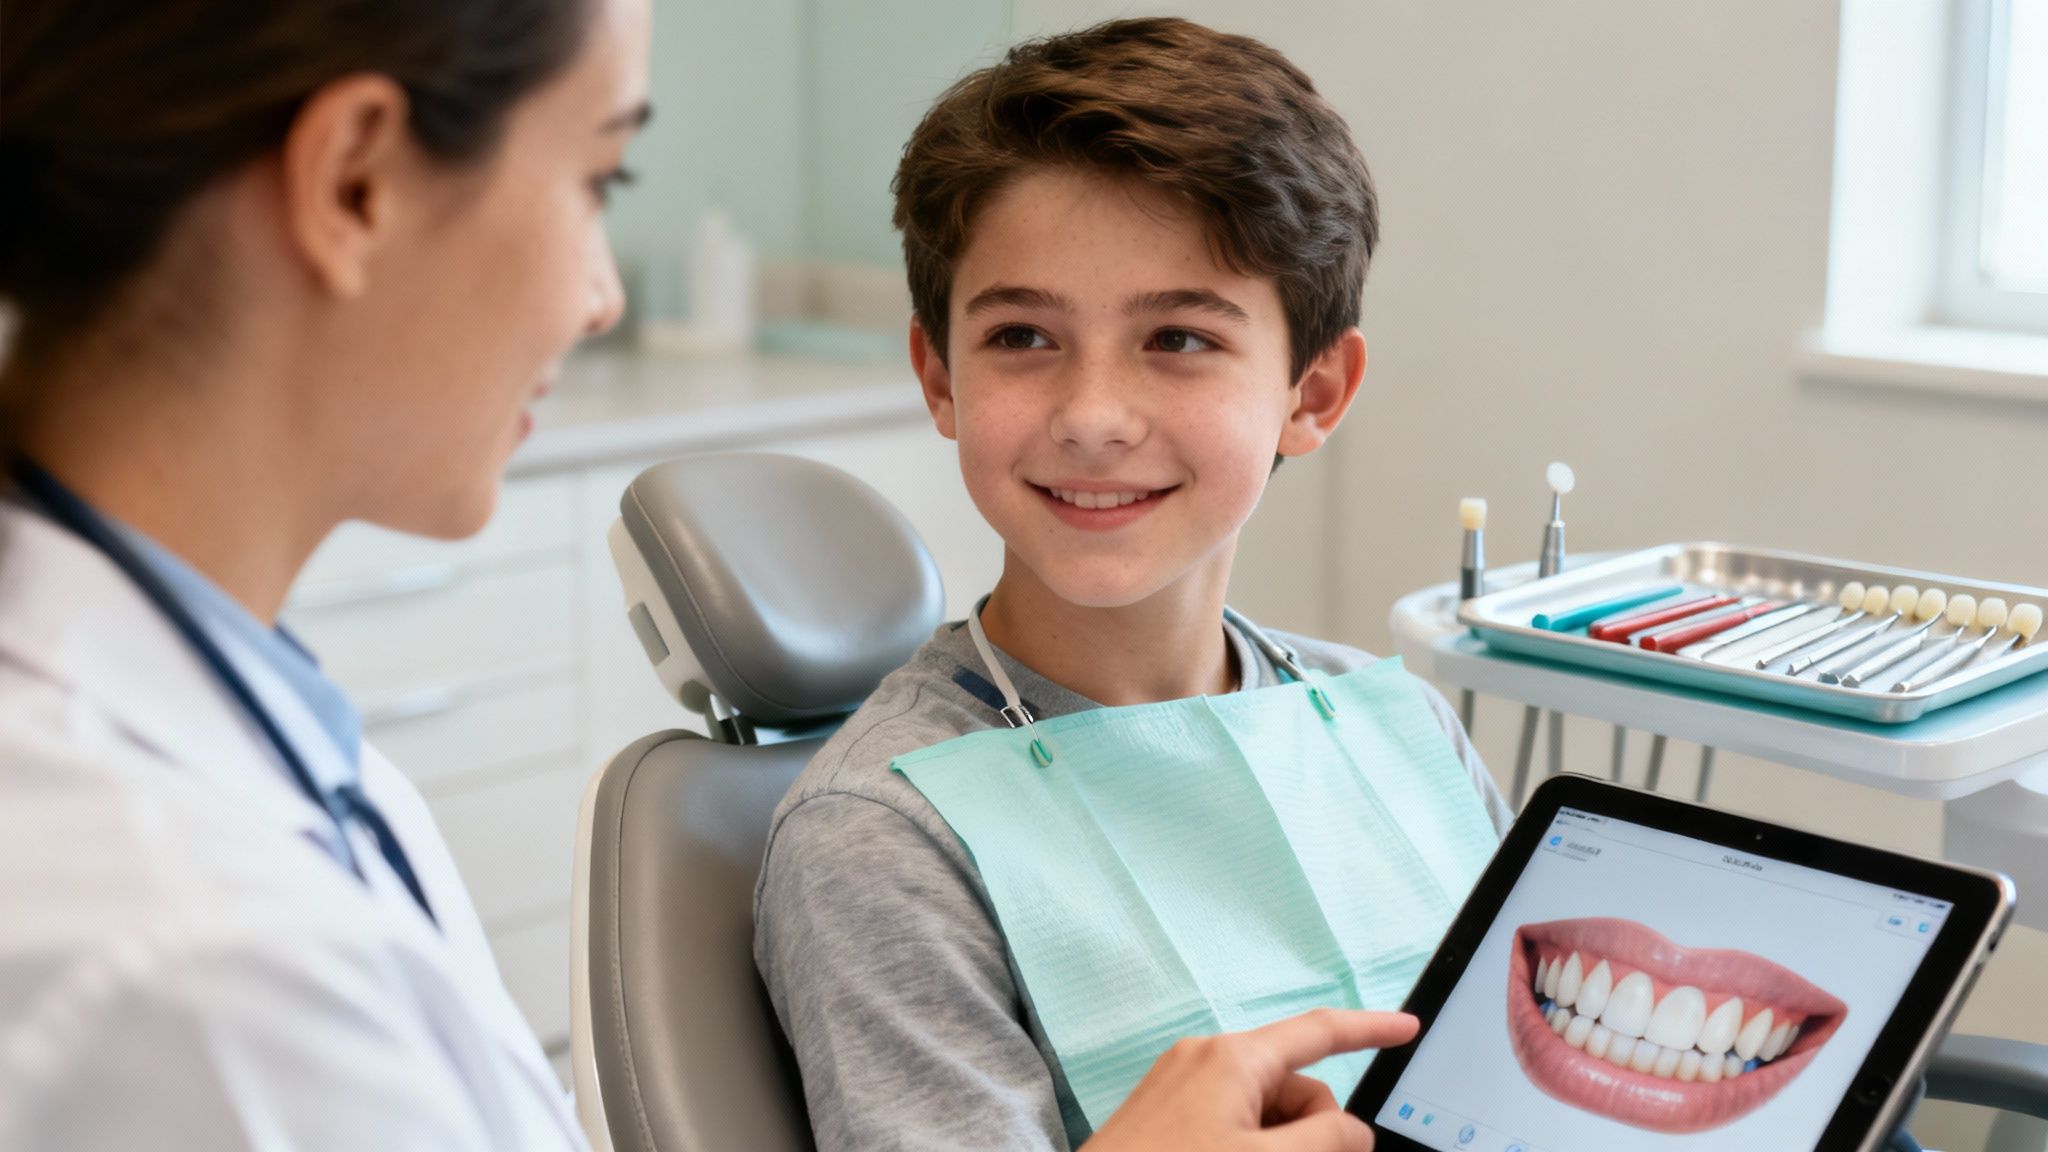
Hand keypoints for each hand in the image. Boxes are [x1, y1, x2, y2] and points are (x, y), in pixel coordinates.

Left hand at [1086, 1008, 1420, 1151]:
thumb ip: (1324, 1140)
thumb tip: (1355, 1129)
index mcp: (1232, 1058)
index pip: (1319, 1032)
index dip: (1370, 1029)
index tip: (1408, 1028)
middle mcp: (1204, 1058)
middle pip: (1293, 1085)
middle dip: (1313, 1129)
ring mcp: (1180, 1085)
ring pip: (1263, 1110)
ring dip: (1280, 1143)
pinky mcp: (1164, 1113)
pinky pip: (1229, 1120)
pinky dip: (1250, 1144)